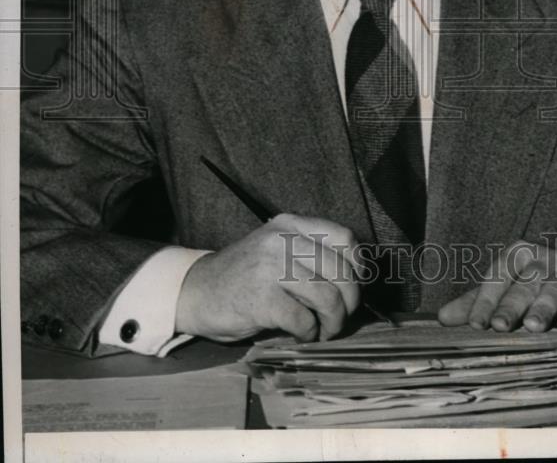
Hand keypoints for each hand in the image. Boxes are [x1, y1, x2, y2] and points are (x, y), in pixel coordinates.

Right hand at [176, 214, 360, 342]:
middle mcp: (282, 240)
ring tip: (324, 330)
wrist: (196, 291)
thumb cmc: (245, 275)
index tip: (355, 284)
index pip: (344, 237)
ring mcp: (271, 267)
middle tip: (341, 317)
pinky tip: (301, 333)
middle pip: (341, 271)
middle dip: (350, 301)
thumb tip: (356, 281)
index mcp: (290, 224)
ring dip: (333, 322)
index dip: (358, 265)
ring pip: (328, 297)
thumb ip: (310, 254)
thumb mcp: (277, 249)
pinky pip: (303, 320)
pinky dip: (309, 333)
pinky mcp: (261, 299)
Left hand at [437, 239, 556, 333]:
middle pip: (524, 285)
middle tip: (499, 326)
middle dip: (511, 307)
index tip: (475, 325)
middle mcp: (543, 259)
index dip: (485, 301)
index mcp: (518, 254)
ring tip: (534, 327)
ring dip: (544, 309)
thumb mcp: (505, 287)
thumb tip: (441, 319)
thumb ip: (475, 303)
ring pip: (554, 290)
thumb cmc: (535, 285)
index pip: (497, 277)